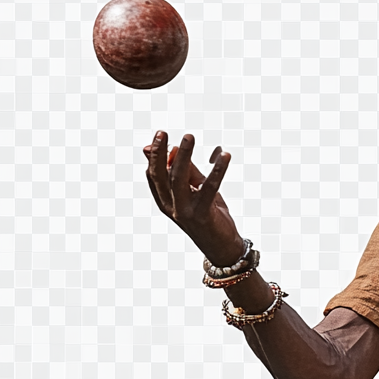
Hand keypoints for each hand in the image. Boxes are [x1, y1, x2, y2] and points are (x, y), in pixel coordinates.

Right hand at [143, 131, 242, 265]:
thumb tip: (174, 149)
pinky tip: (225, 156)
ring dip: (183, 156)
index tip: (159, 135)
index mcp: (165, 201)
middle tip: (163, 132)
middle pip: (162, 176)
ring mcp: (185, 212)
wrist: (221, 246)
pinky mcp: (203, 214)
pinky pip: (209, 189)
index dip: (155, 156)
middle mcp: (171, 206)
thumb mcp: (196, 191)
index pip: (153, 176)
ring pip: (179, 180)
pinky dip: (217, 171)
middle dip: (161, 153)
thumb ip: (188, 172)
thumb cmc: (209, 215)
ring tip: (188, 137)